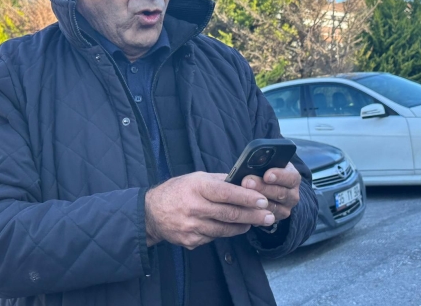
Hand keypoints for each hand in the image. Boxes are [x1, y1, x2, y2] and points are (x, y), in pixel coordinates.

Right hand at [145, 172, 275, 249]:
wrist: (151, 213)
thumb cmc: (177, 190)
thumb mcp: (196, 178)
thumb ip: (219, 180)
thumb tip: (244, 180)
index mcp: (197, 188)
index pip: (226, 193)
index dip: (247, 197)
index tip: (263, 200)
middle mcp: (194, 208)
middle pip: (229, 214)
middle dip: (253, 216)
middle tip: (269, 216)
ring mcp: (192, 227)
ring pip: (225, 229)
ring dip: (243, 226)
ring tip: (255, 222)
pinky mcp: (191, 241)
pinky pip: (214, 237)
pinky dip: (226, 232)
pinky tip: (233, 228)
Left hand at [241, 163, 300, 221]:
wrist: (271, 186)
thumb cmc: (267, 171)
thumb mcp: (269, 164)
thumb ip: (264, 162)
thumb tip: (255, 159)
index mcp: (293, 177)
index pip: (291, 177)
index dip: (279, 176)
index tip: (266, 175)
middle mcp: (293, 194)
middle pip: (280, 193)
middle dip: (262, 187)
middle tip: (247, 182)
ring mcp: (286, 208)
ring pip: (272, 206)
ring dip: (256, 200)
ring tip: (243, 193)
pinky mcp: (277, 218)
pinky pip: (266, 217)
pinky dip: (255, 211)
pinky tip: (244, 206)